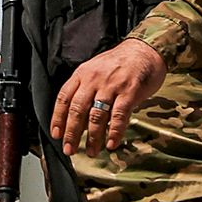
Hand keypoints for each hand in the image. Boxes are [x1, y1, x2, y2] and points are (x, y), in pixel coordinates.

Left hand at [51, 39, 166, 154]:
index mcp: (82, 74)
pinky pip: (119, 116)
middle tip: (69, 149)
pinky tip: (111, 144)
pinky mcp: (130, 92)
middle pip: (78, 110)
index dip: (58, 118)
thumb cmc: (119, 63)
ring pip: (97, 116)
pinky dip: (114, 132)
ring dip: (93, 138)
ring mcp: (112, 86)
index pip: (64, 98)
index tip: (56, 134)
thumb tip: (76, 118)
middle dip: (72, 133)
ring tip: (91, 151)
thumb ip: (84, 89)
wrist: (145, 50)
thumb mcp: (95, 69)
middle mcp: (94, 79)